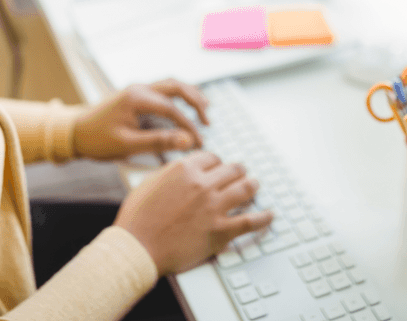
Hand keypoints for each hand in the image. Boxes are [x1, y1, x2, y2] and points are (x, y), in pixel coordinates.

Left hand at [73, 79, 209, 160]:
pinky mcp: (136, 95)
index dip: (188, 126)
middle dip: (195, 102)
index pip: (172, 109)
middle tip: (208, 121)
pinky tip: (185, 109)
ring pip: (171, 85)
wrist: (74, 132)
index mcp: (137, 98)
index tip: (198, 143)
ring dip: (189, 96)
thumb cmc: (97, 140)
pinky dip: (178, 98)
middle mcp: (139, 88)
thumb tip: (187, 140)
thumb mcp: (127, 145)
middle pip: (176, 87)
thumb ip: (159, 142)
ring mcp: (138, 90)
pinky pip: (163, 91)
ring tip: (204, 110)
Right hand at [114, 151, 274, 275]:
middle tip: (241, 173)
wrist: (138, 247)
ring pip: (246, 188)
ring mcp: (214, 207)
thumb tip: (181, 168)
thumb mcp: (149, 182)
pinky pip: (251, 221)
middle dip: (238, 170)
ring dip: (253, 185)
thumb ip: (170, 172)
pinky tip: (269, 215)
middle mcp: (203, 184)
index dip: (217, 162)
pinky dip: (263, 217)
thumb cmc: (138, 218)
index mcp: (185, 169)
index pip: (212, 158)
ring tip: (256, 186)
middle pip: (232, 169)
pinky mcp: (221, 231)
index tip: (219, 167)